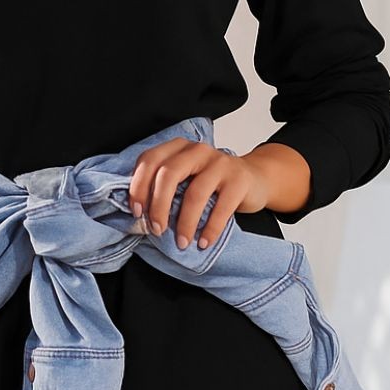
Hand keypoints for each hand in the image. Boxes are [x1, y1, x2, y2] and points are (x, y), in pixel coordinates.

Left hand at [128, 135, 280, 251]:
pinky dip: (210, 229)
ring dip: (184, 223)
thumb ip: (164, 187)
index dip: (139, 187)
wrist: (252, 179)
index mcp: (178, 147)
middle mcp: (197, 150)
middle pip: (168, 174)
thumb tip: (139, 214)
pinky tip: (203, 242)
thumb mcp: (185, 178)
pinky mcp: (239, 179)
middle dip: (158, 206)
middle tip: (156, 229)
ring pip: (194, 193)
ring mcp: (220, 163)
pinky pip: (221, 208)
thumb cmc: (211, 183)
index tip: (137, 213)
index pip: (150, 160)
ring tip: (181, 242)